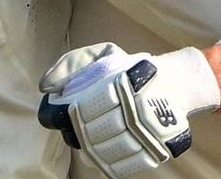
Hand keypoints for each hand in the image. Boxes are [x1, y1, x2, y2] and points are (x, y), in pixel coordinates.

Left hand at [37, 42, 219, 178]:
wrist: (174, 84)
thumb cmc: (130, 70)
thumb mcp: (101, 55)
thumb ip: (71, 64)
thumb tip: (46, 86)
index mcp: (111, 87)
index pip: (70, 113)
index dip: (56, 116)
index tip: (57, 112)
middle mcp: (128, 114)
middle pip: (83, 135)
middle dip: (75, 130)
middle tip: (77, 122)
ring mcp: (141, 137)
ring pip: (100, 153)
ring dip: (90, 146)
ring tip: (93, 134)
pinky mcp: (151, 154)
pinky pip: (120, 167)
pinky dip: (107, 162)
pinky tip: (105, 150)